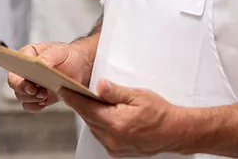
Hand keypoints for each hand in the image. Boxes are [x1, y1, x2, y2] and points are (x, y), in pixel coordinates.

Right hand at [7, 42, 93, 112]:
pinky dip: (35, 106)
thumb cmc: (68, 55)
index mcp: (28, 55)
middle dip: (24, 90)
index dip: (17, 76)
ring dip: (32, 98)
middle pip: (15, 84)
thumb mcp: (60, 51)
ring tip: (45, 95)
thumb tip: (40, 63)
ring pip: (21, 96)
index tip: (28, 83)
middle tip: (36, 91)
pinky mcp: (38, 96)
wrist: (81, 67)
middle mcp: (26, 71)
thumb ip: (49, 56)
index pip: (14, 66)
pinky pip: (30, 105)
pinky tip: (44, 102)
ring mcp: (31, 85)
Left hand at [60, 79, 179, 156]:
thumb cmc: (159, 113)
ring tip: (95, 102)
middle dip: (82, 104)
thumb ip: (116, 92)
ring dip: (92, 115)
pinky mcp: (116, 151)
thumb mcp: (138, 95)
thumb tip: (99, 86)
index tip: (63, 89)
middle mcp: (112, 138)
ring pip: (94, 127)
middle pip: (88, 118)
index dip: (73, 98)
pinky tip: (106, 116)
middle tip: (76, 91)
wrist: (174, 131)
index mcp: (116, 123)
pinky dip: (100, 125)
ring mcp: (114, 147)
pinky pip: (101, 135)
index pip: (86, 108)